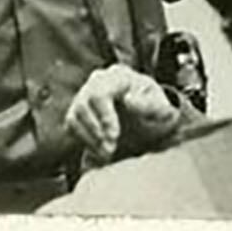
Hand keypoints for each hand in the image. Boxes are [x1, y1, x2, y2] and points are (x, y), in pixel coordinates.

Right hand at [65, 63, 180, 161]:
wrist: (145, 116)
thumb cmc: (152, 108)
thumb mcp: (160, 107)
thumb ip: (150, 104)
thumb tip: (129, 100)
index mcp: (118, 76)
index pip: (101, 94)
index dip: (105, 116)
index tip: (114, 136)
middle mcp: (96, 82)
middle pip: (83, 106)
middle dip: (96, 131)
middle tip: (110, 149)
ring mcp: (84, 96)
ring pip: (74, 119)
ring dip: (89, 139)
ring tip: (107, 154)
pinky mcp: (76, 113)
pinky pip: (71, 128)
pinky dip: (84, 142)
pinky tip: (99, 153)